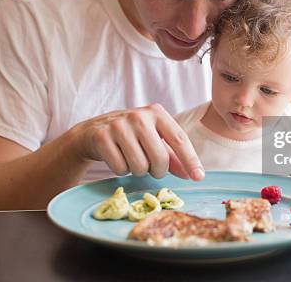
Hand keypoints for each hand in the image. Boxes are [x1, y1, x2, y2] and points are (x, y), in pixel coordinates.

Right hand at [72, 104, 204, 180]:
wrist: (92, 131)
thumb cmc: (131, 136)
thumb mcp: (153, 139)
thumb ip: (173, 156)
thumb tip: (191, 174)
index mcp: (156, 113)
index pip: (179, 139)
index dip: (190, 160)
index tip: (198, 177)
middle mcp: (139, 116)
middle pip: (160, 159)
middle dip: (157, 171)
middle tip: (150, 167)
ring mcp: (119, 125)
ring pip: (140, 166)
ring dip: (138, 171)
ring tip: (132, 159)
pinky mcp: (102, 137)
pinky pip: (120, 168)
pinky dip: (121, 170)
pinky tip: (117, 157)